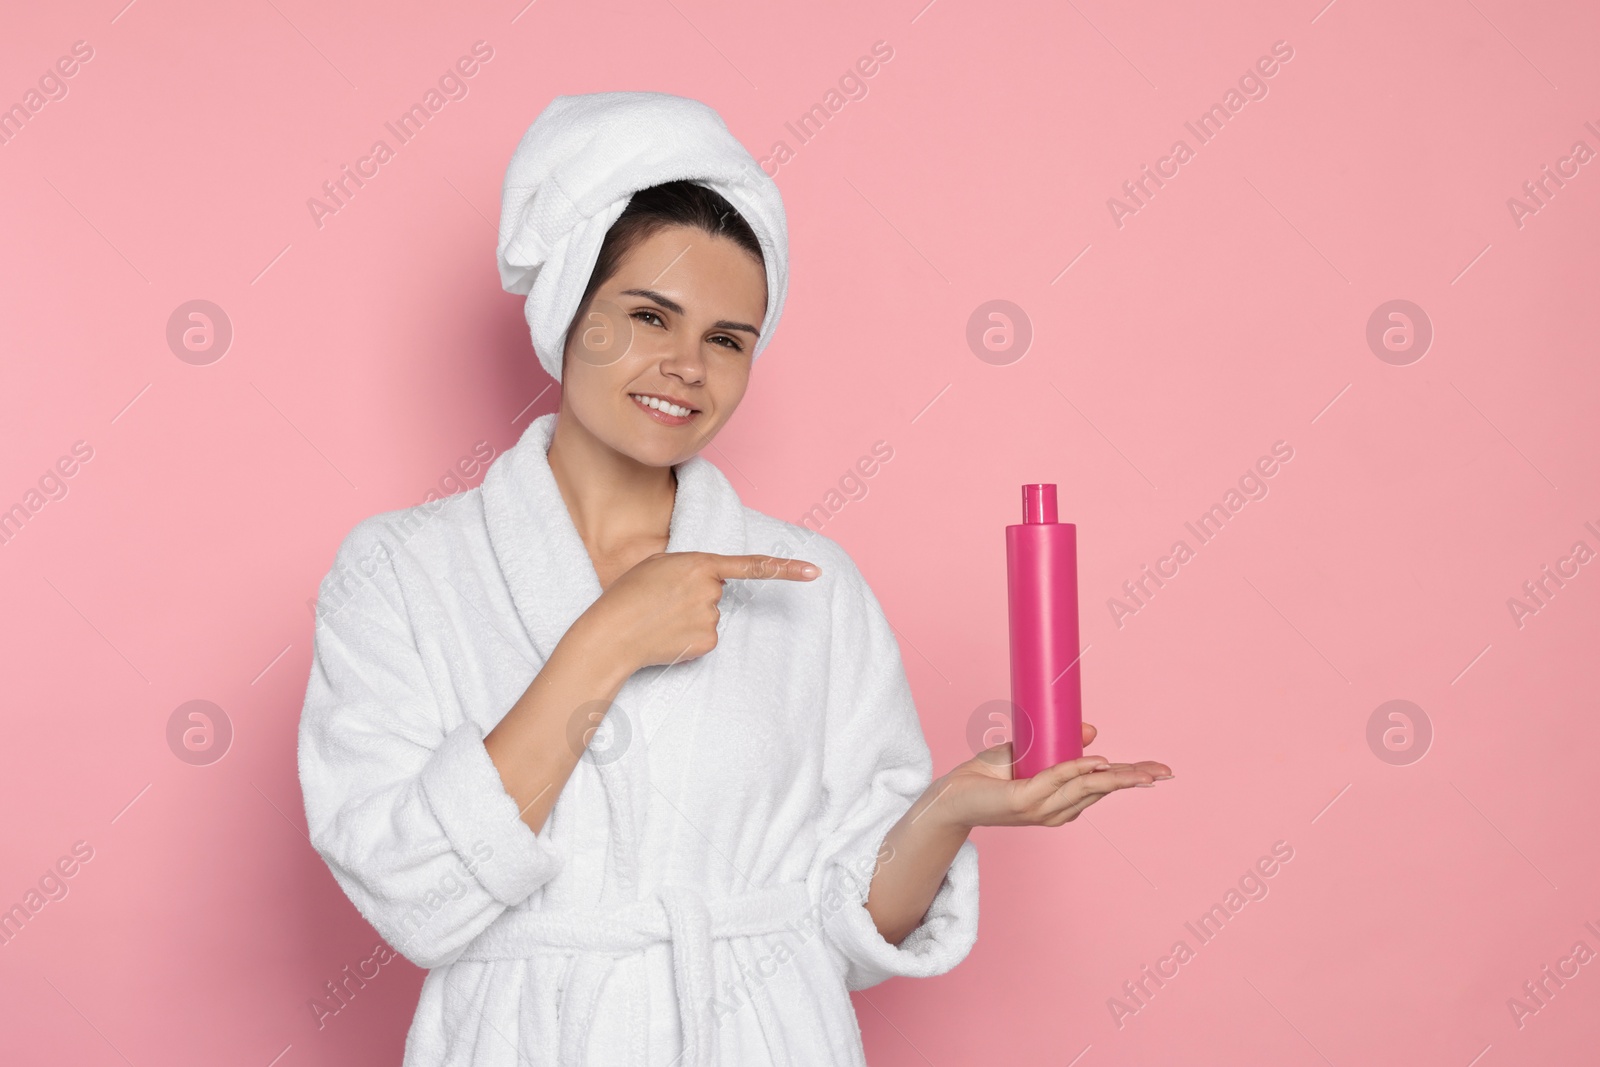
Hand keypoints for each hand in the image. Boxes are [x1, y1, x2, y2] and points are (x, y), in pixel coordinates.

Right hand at [581, 551, 820, 671]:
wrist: (611, 633)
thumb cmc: (629, 595)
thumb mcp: (658, 565)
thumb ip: (691, 568)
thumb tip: (715, 586)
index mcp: (700, 564)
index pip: (753, 566)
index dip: (787, 569)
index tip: (815, 573)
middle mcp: (711, 590)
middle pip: (717, 593)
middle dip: (696, 597)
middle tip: (663, 601)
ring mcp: (711, 618)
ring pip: (710, 616)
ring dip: (689, 618)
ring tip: (659, 618)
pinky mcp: (707, 643)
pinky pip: (706, 637)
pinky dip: (689, 638)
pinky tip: (667, 636)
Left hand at [935, 721, 1171, 828]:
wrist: (950, 796)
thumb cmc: (986, 777)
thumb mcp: (1028, 753)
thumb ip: (1059, 745)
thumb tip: (1093, 730)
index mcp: (1060, 802)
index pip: (1102, 789)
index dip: (1131, 778)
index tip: (1159, 771)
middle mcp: (1056, 810)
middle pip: (1103, 790)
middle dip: (1135, 779)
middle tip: (1166, 772)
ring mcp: (1041, 808)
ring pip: (1086, 787)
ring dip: (1117, 776)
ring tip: (1146, 772)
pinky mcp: (1023, 801)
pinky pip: (1057, 780)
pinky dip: (1078, 770)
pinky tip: (1099, 763)